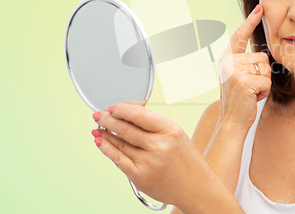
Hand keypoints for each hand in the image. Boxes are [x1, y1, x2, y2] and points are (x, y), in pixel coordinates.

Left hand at [90, 102, 213, 208]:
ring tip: (98, 127)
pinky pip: (117, 159)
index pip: (138, 114)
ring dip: (104, 133)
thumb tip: (129, 114)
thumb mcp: (177, 135)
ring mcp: (148, 162)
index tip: (114, 107)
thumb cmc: (187, 162)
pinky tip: (100, 141)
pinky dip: (106, 148)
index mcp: (170, 130)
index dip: (121, 109)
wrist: (196, 188)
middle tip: (99, 114)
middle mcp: (159, 145)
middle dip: (108, 119)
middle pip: (125, 128)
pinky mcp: (140, 177)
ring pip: (119, 143)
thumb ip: (154, 124)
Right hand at [217, 4, 271, 131]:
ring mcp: (235, 71)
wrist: (231, 121)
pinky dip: (264, 91)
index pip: (239, 36)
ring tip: (250, 92)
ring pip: (266, 68)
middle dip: (262, 73)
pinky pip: (266, 81)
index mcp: (226, 59)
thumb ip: (245, 62)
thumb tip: (260, 53)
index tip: (260, 8)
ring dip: (263, 82)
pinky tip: (253, 98)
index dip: (250, 21)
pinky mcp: (244, 81)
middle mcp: (228, 62)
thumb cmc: (239, 100)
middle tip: (249, 87)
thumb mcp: (238, 76)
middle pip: (261, 57)